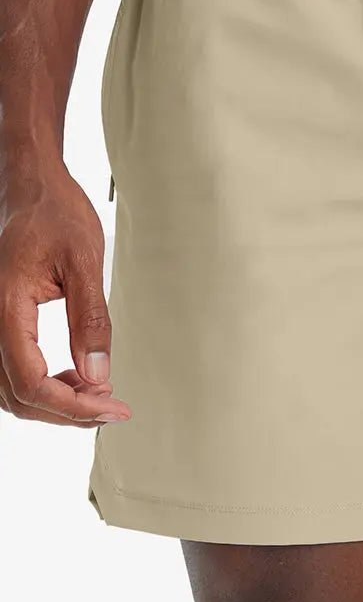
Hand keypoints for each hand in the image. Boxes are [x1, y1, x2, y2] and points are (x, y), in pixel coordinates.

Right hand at [0, 156, 130, 426]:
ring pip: (10, 390)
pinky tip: (75, 378)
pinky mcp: (0, 323)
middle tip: (112, 409)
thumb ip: (90, 320)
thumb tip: (98, 374)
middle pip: (17, 395)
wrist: (31, 189)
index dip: (72, 406)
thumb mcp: (85, 262)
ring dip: (54, 402)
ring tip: (97, 393)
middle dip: (66, 412)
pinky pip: (11, 371)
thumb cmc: (55, 214)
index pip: (30, 381)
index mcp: (5, 307)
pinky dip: (42, 385)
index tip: (113, 409)